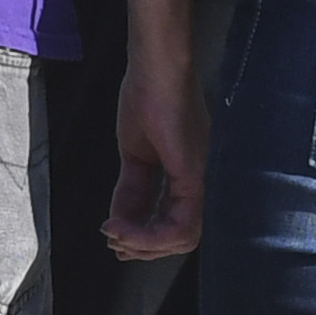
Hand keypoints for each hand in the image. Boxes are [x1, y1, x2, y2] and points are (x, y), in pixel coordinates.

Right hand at [107, 48, 204, 257]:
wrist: (153, 67)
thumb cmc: (146, 96)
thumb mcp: (133, 154)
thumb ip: (130, 190)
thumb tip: (117, 221)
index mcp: (188, 174)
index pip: (174, 223)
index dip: (144, 238)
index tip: (114, 237)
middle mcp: (201, 181)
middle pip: (181, 237)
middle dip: (143, 247)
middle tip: (113, 242)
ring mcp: (201, 179)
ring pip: (184, 238)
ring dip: (143, 244)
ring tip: (115, 236)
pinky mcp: (194, 175)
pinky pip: (181, 224)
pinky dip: (148, 234)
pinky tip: (121, 228)